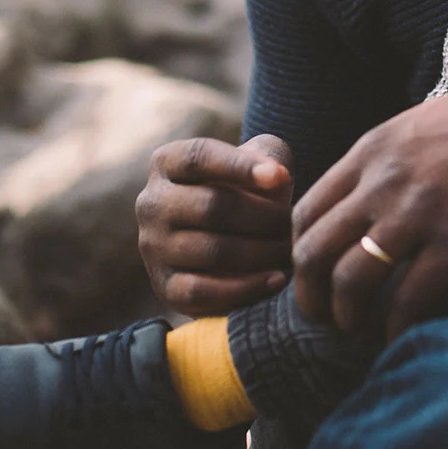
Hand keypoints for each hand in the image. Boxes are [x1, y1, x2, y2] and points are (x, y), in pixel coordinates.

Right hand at [135, 135, 293, 314]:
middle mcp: (152, 203)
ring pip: (211, 250)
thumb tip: (275, 178)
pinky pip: (204, 291)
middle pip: (210, 206)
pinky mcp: (165, 287)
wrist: (230, 238)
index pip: (199, 157)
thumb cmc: (250, 189)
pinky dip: (245, 288)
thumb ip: (268, 156)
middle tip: (296, 224)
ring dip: (261, 253)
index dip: (241, 166)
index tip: (281, 178)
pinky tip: (276, 279)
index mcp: (167, 163)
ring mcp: (153, 247)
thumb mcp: (257, 160)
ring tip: (292, 252)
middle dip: (263, 216)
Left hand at [291, 71, 447, 338]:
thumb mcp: (423, 124)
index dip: (299, 257)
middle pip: (314, 252)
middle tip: (326, 318)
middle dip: (311, 297)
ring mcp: (422, 211)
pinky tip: (400, 335)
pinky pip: (409, 298)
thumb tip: (361, 195)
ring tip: (362, 330)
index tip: (316, 280)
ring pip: (352, 280)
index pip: (305, 214)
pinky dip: (396, 326)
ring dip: (348, 317)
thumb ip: (385, 159)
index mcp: (373, 151)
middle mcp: (386, 180)